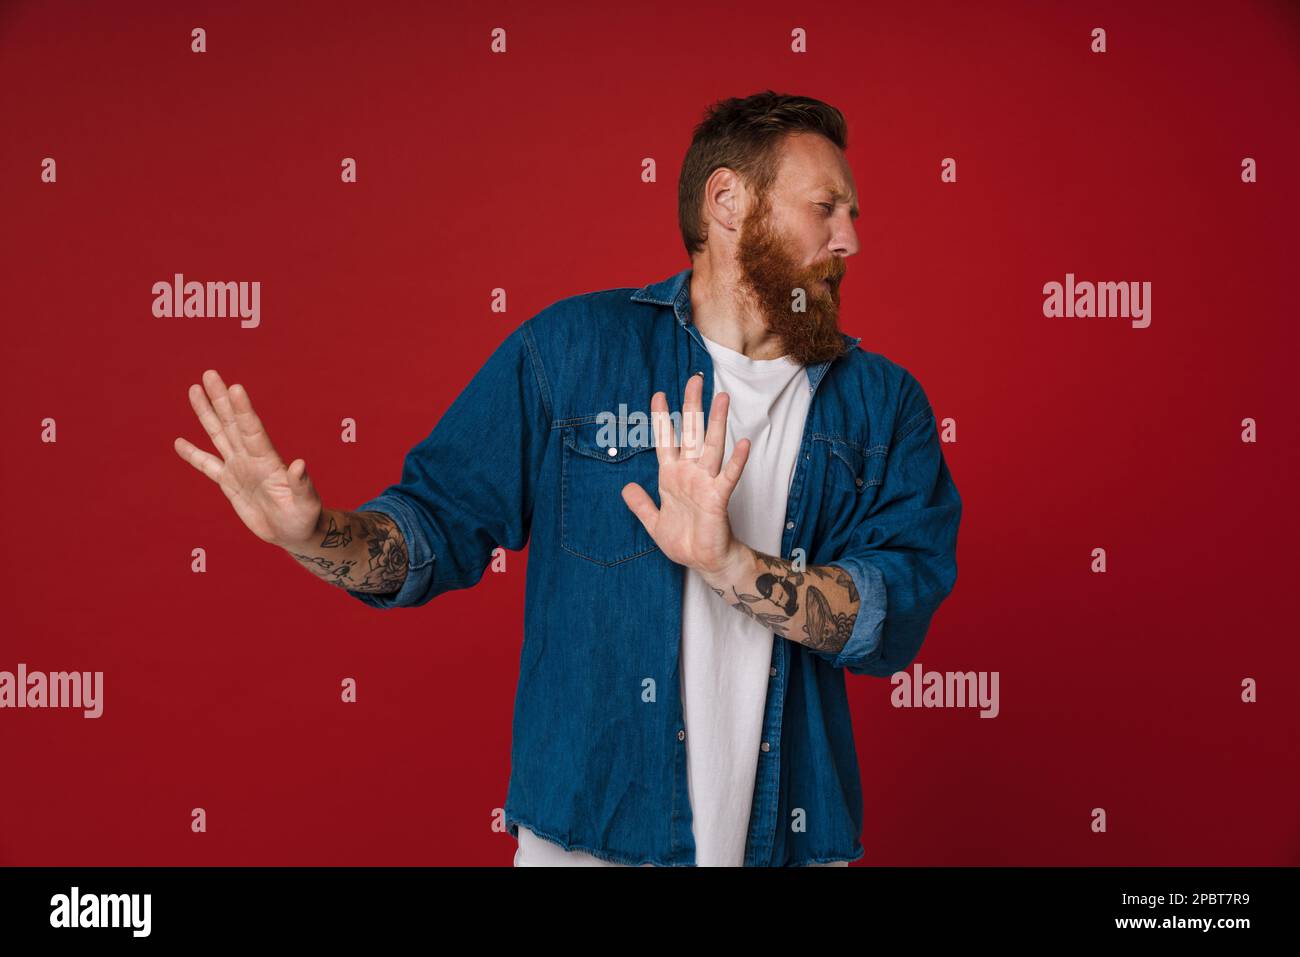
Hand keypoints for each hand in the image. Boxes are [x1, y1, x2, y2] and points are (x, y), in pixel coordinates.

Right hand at [173, 370, 321, 547]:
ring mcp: (239, 468)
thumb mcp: (306, 504)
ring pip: (219, 435)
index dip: (243, 410)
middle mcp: (252, 458)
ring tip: (195, 389)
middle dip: (220, 399)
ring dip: (207, 413)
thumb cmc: (305, 518)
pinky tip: (179, 442)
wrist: (293, 532)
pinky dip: (193, 455)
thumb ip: (301, 484)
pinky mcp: (229, 483)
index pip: (253, 430)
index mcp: (269, 462)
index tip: (235, 387)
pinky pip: (207, 465)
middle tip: (210, 374)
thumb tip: (299, 464)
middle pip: (232, 423)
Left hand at [620, 374, 751, 582]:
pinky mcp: (718, 498)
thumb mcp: (654, 522)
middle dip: (692, 406)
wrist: (705, 561)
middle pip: (691, 433)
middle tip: (694, 380)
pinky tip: (744, 443)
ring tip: (722, 398)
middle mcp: (689, 473)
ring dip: (716, 422)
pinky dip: (736, 461)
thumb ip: (640, 504)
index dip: (662, 418)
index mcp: (671, 476)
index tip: (659, 395)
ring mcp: (705, 483)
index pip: (666, 440)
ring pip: (711, 446)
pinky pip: (728, 476)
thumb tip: (625, 487)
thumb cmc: (684, 541)